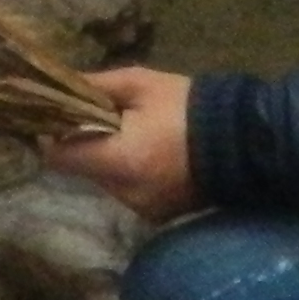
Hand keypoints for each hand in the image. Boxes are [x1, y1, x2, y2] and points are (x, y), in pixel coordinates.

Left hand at [42, 67, 198, 220]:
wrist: (245, 140)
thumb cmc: (188, 106)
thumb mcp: (140, 84)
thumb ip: (94, 86)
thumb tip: (58, 86)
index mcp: (118, 161)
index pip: (59, 158)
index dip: (53, 137)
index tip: (60, 119)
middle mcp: (126, 194)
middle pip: (85, 170)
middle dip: (89, 146)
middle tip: (107, 119)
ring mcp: (145, 209)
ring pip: (108, 182)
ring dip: (112, 160)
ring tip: (137, 135)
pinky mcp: (161, 215)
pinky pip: (131, 192)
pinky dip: (134, 175)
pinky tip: (154, 154)